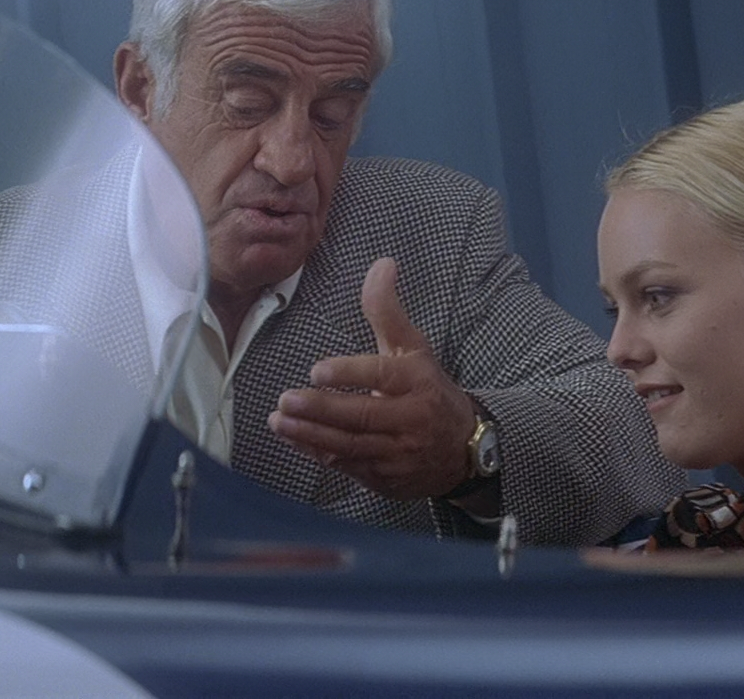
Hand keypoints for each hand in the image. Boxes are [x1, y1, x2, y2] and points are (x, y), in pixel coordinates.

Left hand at [268, 257, 476, 499]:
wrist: (463, 449)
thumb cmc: (429, 391)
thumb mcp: (414, 349)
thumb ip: (388, 311)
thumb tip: (382, 264)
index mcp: (418, 383)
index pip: (383, 377)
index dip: (350, 375)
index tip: (318, 371)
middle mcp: (410, 420)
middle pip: (362, 417)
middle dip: (321, 410)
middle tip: (286, 399)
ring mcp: (398, 454)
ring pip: (350, 445)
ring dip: (311, 434)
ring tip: (279, 420)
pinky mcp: (386, 478)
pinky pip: (348, 466)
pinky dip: (318, 453)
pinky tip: (294, 438)